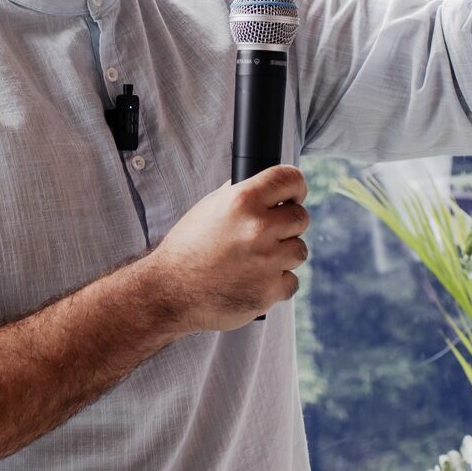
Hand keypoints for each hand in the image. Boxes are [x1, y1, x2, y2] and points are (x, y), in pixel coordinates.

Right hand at [144, 165, 308, 333]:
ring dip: (283, 256)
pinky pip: (292, 281)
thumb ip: (240, 194)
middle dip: (287, 225)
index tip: (293, 197)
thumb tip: (265, 186)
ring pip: (299, 251)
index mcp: (243, 200)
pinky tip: (254, 281)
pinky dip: (277, 283)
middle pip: (301, 217)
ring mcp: (267, 261)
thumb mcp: (208, 208)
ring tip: (256, 261)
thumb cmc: (186, 248)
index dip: (295, 188)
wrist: (169, 291)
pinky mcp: (269, 290)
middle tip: (267, 236)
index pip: (290, 179)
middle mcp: (258, 227)